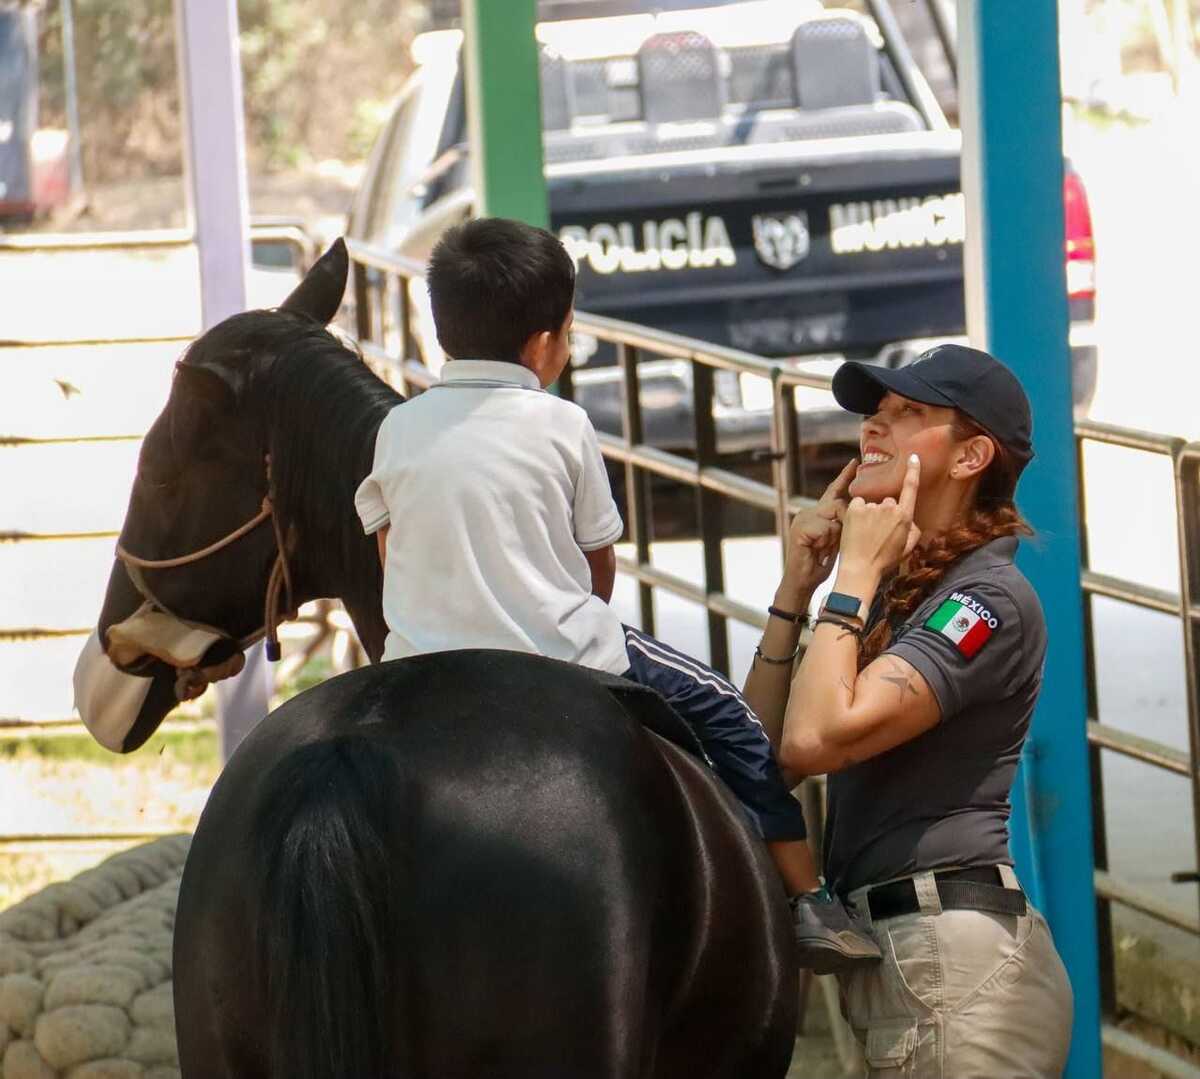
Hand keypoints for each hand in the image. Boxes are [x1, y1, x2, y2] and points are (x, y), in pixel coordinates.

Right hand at [783, 458, 856, 592]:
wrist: (801, 581)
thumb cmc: (819, 564)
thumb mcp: (836, 539)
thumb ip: (843, 524)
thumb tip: (860, 512)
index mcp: (817, 513)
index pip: (833, 491)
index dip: (844, 477)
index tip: (855, 462)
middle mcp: (808, 511)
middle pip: (837, 503)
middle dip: (844, 520)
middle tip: (834, 539)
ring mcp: (802, 518)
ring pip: (833, 514)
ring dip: (835, 534)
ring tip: (823, 548)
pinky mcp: (800, 528)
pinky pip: (826, 527)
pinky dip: (827, 540)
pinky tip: (818, 549)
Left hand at [839, 453, 921, 578]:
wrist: (860, 569)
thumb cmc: (884, 561)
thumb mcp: (907, 548)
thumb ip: (913, 531)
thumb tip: (911, 520)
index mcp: (904, 517)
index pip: (911, 488)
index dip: (913, 471)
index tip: (913, 458)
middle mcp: (889, 508)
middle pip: (888, 502)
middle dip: (884, 513)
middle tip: (877, 533)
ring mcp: (871, 507)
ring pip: (871, 504)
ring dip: (869, 514)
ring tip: (865, 534)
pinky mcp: (855, 508)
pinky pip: (858, 504)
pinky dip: (856, 513)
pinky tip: (856, 528)